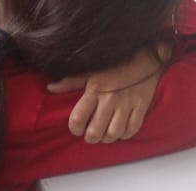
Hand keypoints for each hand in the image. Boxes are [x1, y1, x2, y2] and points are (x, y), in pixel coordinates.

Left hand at [47, 43, 170, 142]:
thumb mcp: (91, 71)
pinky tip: (121, 130)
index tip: (77, 128)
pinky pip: (132, 129)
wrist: (145, 57)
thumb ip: (71, 82)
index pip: (78, 118)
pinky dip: (125, 134)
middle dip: (91, 137)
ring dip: (107, 137)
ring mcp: (127, 104)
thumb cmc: (115, 65)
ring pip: (113, 134)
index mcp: (94, 90)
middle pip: (95, 132)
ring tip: (106, 133)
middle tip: (91, 133)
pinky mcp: (141, 106)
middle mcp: (110, 99)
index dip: (74, 128)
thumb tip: (50, 88)